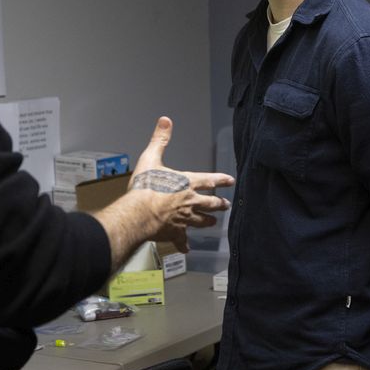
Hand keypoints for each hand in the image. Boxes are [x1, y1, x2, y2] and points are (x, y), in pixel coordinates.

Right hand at [131, 116, 233, 251]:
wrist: (138, 213)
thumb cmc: (144, 188)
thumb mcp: (151, 158)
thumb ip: (160, 139)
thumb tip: (165, 121)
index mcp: (186, 183)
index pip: (209, 180)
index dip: (220, 180)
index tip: (230, 181)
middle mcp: (189, 201)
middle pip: (210, 204)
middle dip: (219, 204)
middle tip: (226, 205)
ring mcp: (183, 219)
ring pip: (201, 221)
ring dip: (207, 221)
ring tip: (213, 223)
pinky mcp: (174, 233)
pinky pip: (182, 240)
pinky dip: (184, 244)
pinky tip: (187, 248)